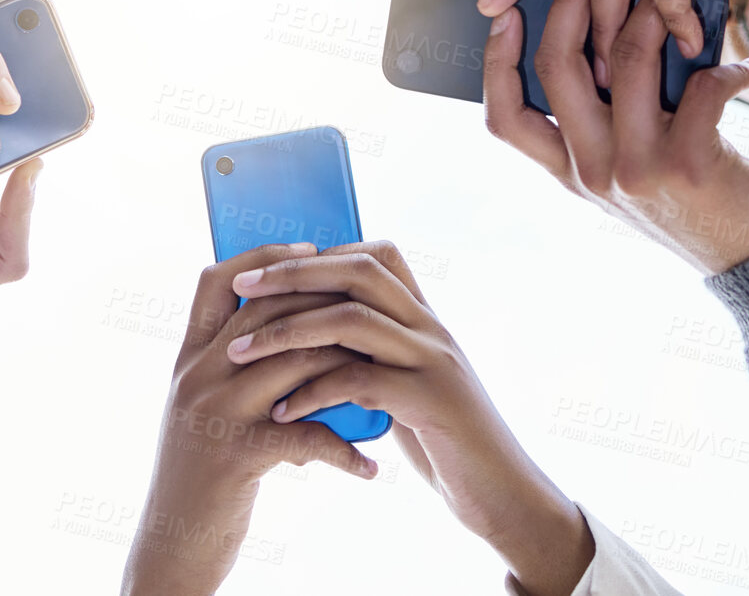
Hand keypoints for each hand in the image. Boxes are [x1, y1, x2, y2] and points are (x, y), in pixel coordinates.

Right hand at [121, 245, 376, 595]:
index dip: (263, 257)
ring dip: (348, 367)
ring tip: (385, 375)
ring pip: (295, 360)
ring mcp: (214, 410)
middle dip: (325, 302)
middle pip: (266, 310)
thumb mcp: (206, 412)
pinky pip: (306, 435)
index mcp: (189, 359)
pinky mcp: (236, 453)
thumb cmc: (201, 478)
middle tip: (369, 305)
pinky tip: (370, 468)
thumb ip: (238, 372)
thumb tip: (301, 337)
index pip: (215, 281)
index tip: (308, 249)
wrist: (172, 548)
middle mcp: (197, 375)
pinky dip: (345, 452)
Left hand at [230, 242, 594, 594]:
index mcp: (423, 318)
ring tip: (241, 352)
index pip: (374, 255)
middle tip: (243, 288)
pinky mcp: (433, 402)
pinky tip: (283, 413)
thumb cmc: (445, 441)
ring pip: (353, 319)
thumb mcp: (407, 384)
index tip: (269, 267)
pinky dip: (314, 393)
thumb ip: (373, 354)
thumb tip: (312, 336)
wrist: (506, 496)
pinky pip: (361, 381)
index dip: (321, 252)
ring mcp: (434, 362)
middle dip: (294, 274)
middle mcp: (431, 328)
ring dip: (289, 332)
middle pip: (358, 272)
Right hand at [483, 0, 748, 274]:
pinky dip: (726, 66)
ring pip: (626, 60)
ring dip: (653, 11)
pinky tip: (743, 65)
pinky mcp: (689, 165)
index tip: (506, 7)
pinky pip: (699, 87)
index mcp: (566, 170)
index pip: (503, 116)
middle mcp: (591, 170)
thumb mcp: (626, 168)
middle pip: (556, 66)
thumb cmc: (691, 197)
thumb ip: (600, 119)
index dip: (496, 58)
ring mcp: (635, 168)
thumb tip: (594, 34)